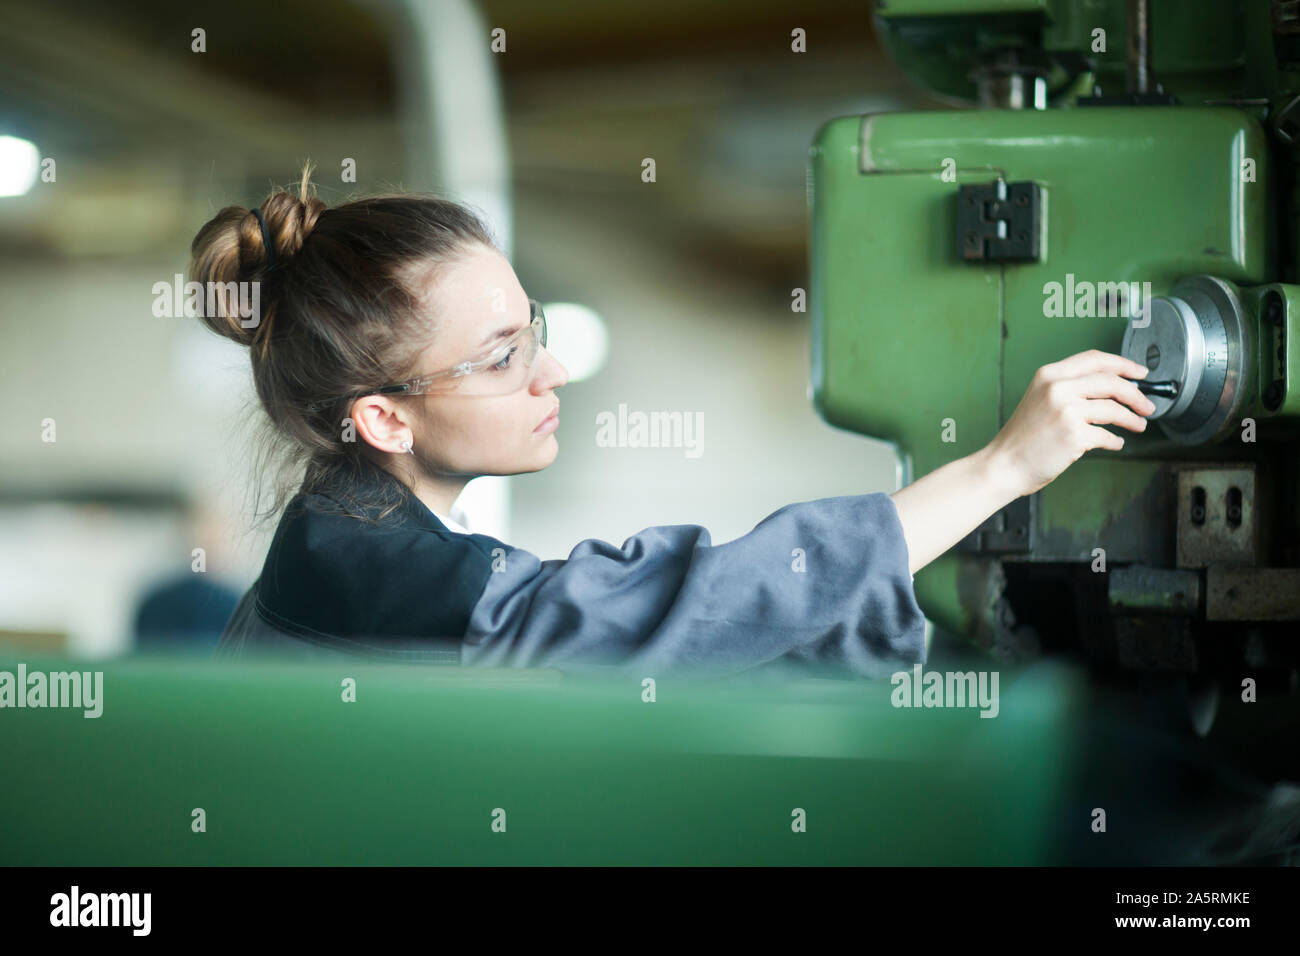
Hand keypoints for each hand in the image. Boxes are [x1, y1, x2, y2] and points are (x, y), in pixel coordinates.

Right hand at [981, 349, 1155, 498]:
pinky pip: (1107, 435)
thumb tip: (1112, 388)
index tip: (1140, 373)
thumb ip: (1069, 388)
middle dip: (1136, 394)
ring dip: (1132, 419)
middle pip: (1111, 382)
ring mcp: (1066, 411)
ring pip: (1114, 409)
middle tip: (1146, 405)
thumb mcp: (1040, 399)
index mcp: (1049, 375)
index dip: (1124, 364)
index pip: (1095, 359)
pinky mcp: (1074, 435)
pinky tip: (1115, 443)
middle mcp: (1057, 388)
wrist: (1004, 464)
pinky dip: (1115, 441)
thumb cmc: (1023, 437)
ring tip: (1138, 425)